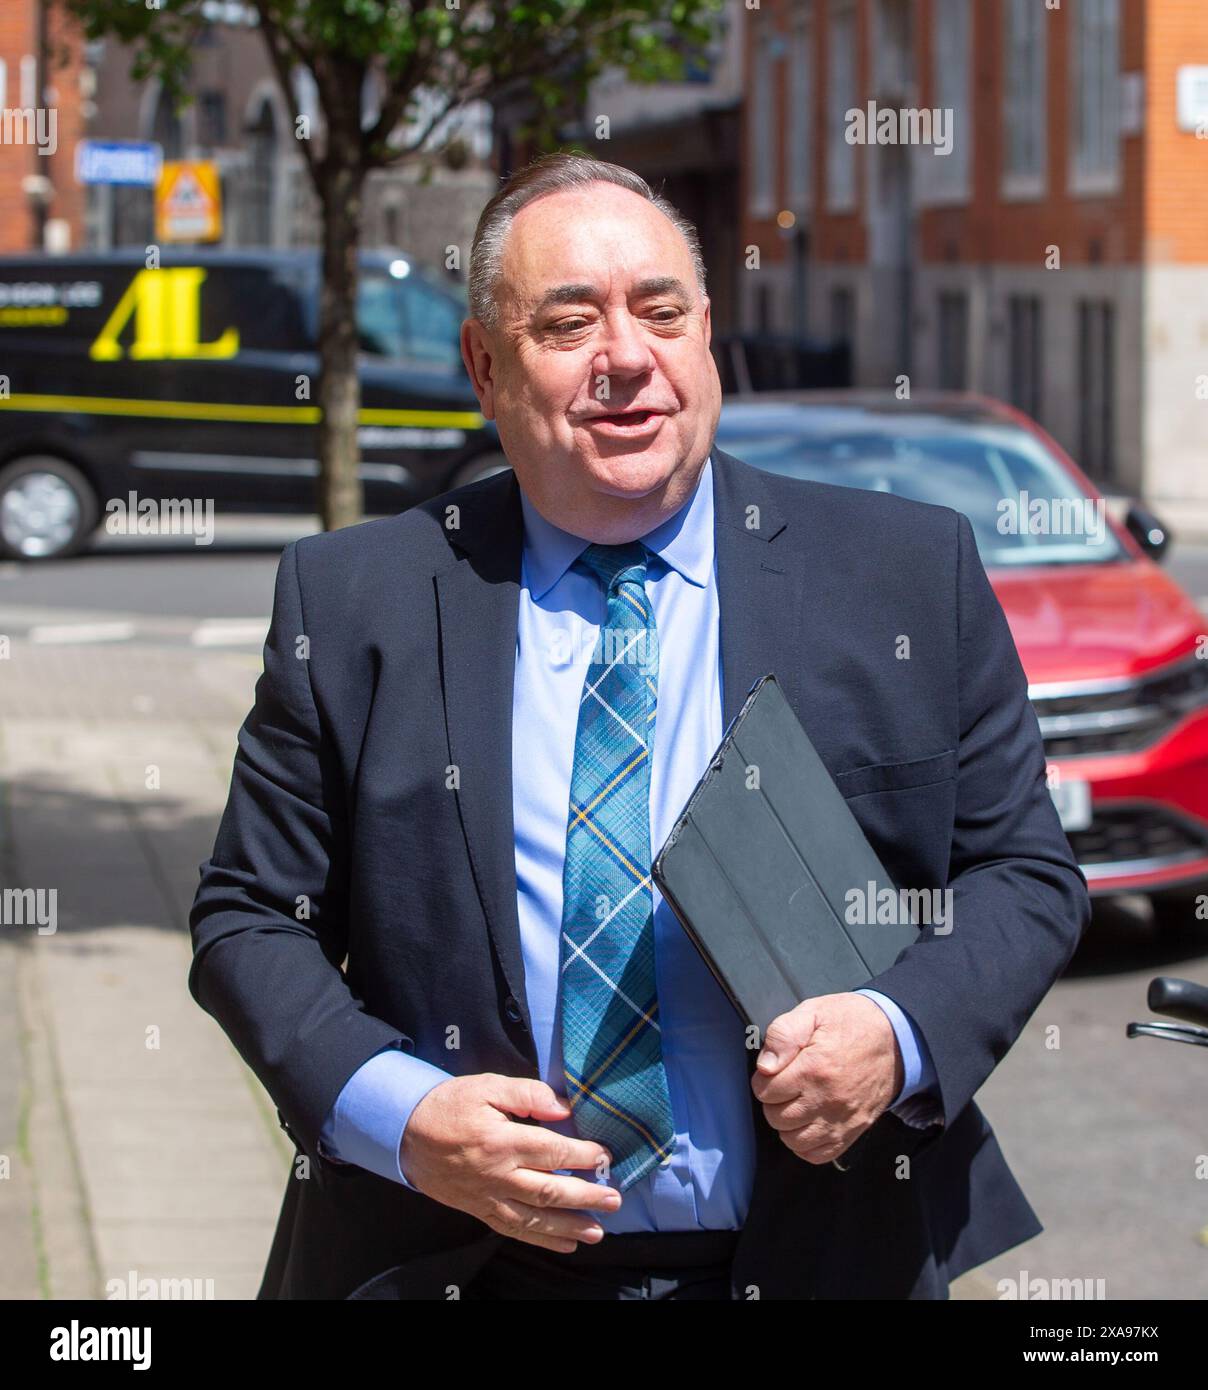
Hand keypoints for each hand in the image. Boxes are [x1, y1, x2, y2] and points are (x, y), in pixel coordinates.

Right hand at [399, 1074, 620, 1252]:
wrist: (406, 1134)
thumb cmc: (449, 1105)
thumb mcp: (486, 1085)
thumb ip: (527, 1094)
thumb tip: (562, 1108)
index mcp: (502, 1141)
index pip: (552, 1152)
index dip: (583, 1156)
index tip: (605, 1156)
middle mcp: (498, 1175)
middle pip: (550, 1191)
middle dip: (586, 1197)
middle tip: (615, 1199)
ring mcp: (488, 1197)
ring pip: (535, 1218)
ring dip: (569, 1226)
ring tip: (598, 1230)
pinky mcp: (480, 1210)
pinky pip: (514, 1230)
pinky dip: (542, 1239)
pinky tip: (565, 1244)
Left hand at [751, 992, 903, 1163]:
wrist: (895, 1038)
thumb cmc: (850, 1023)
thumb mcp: (813, 1012)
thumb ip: (783, 1035)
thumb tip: (765, 1066)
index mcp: (815, 1068)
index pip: (765, 1092)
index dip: (764, 1079)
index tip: (776, 1069)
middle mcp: (828, 1100)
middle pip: (777, 1118)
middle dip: (773, 1101)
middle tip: (785, 1084)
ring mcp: (842, 1120)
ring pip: (794, 1140)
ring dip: (788, 1124)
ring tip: (796, 1102)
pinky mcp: (854, 1131)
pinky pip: (818, 1154)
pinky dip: (806, 1143)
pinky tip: (807, 1121)